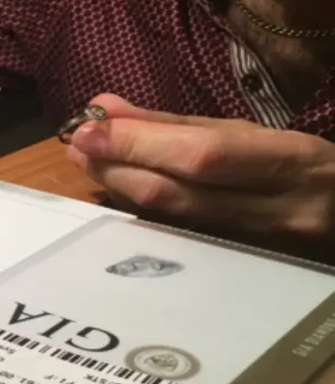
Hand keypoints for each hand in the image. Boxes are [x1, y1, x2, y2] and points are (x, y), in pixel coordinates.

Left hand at [65, 94, 334, 243]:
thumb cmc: (306, 169)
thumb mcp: (257, 136)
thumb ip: (180, 124)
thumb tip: (106, 108)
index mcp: (292, 165)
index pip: (202, 156)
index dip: (139, 144)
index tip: (90, 127)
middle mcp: (280, 213)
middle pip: (178, 194)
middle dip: (118, 166)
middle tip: (77, 144)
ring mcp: (264, 253)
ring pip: (174, 222)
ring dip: (120, 188)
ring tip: (86, 162)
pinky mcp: (242, 275)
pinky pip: (179, 240)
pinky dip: (141, 212)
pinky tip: (117, 192)